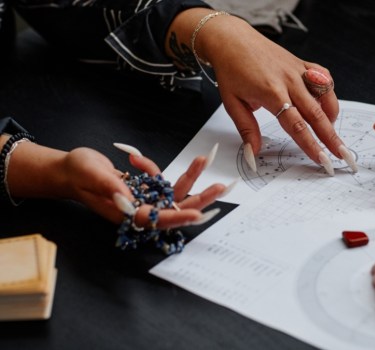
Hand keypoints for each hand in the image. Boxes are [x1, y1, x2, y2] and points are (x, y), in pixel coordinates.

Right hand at [62, 146, 225, 228]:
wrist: (69, 170)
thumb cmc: (77, 174)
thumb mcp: (91, 176)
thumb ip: (110, 186)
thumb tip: (128, 196)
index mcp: (126, 214)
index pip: (158, 220)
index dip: (179, 218)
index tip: (199, 214)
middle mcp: (139, 210)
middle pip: (176, 209)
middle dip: (199, 199)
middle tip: (220, 188)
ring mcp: (144, 200)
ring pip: (174, 193)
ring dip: (189, 177)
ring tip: (203, 160)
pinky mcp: (145, 189)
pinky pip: (161, 181)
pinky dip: (153, 167)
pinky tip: (133, 157)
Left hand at [209, 16, 345, 166]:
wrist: (232, 39)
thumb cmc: (231, 69)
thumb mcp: (231, 103)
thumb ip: (246, 129)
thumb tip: (254, 154)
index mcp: (271, 93)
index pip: (296, 125)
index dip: (310, 144)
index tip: (321, 159)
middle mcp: (289, 81)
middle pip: (316, 114)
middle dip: (331, 137)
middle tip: (343, 155)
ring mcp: (298, 71)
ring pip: (325, 96)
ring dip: (332, 116)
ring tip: (331, 133)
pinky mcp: (302, 64)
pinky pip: (324, 77)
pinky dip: (329, 93)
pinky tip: (327, 106)